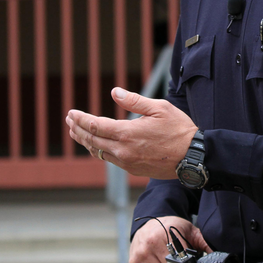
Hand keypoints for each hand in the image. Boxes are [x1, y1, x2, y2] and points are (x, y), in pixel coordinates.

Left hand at [66, 88, 198, 178]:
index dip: (80, 119)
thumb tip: (115, 92)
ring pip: (99, 152)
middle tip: (69, 121)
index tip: (71, 113)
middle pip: (92, 140)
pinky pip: (110, 160)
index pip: (95, 125)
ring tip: (76, 132)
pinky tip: (97, 144)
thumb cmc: (179, 129)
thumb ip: (134, 101)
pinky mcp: (133, 170)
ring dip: (86, 141)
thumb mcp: (159, 108)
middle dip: (77, 130)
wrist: (193, 157)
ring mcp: (127, 162)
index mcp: (128, 133)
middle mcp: (123, 150)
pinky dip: (99, 150)